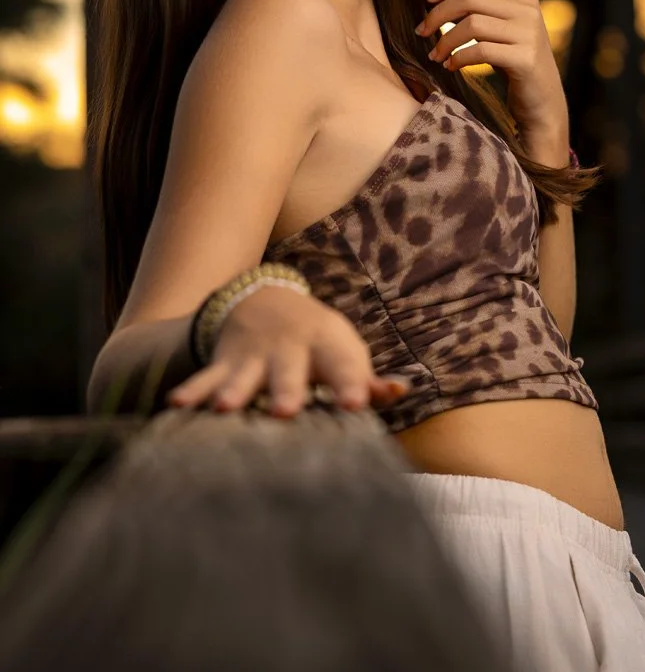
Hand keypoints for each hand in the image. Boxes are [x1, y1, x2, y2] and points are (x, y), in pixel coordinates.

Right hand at [166, 286, 409, 417]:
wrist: (267, 300)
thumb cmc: (318, 342)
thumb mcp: (344, 352)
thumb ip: (367, 380)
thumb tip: (400, 391)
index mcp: (326, 345)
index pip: (343, 365)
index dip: (352, 383)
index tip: (356, 404)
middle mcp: (289, 349)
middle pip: (289, 370)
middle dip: (286, 389)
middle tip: (285, 411)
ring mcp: (254, 355)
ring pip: (243, 375)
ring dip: (234, 390)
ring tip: (224, 408)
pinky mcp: (225, 363)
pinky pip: (207, 377)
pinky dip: (193, 390)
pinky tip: (176, 405)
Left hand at [416, 0, 568, 140]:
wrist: (542, 99)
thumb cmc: (510, 61)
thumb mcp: (497, 28)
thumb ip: (477, 9)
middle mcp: (528, 9)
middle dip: (438, 14)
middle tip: (421, 31)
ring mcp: (529, 33)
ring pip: (472, 23)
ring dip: (445, 40)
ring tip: (435, 55)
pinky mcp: (526, 59)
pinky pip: (481, 51)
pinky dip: (458, 58)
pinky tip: (450, 66)